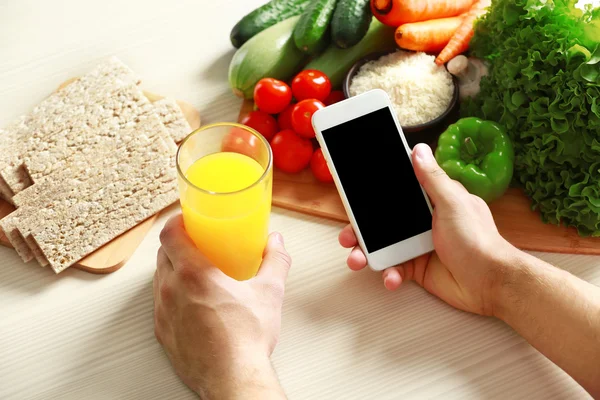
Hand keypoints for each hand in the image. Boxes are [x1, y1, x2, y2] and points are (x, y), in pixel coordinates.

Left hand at [153, 214, 290, 398]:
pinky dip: (173, 295)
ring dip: (173, 270)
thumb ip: (274, 261)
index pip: (169, 233)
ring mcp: (163, 313)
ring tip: (196, 273)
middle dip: (178, 244)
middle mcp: (171, 290)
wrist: (233, 379)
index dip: (176, 221)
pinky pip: (161, 304)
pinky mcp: (163, 333)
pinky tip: (193, 302)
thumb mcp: (269, 292)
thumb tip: (276, 244)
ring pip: (160, 279)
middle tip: (197, 244)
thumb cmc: (246, 340)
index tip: (187, 219)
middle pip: (163, 254)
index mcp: (193, 274)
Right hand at [339, 143, 517, 315]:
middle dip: (360, 230)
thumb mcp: (453, 203)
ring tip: (357, 260)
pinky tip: (391, 277)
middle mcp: (421, 222)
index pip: (396, 193)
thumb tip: (418, 149)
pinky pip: (394, 269)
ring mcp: (417, 246)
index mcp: (430, 201)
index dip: (373, 194)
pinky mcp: (417, 268)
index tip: (353, 195)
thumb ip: (432, 179)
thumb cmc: (478, 240)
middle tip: (347, 236)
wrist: (491, 282)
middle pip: (382, 222)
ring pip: (382, 247)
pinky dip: (389, 274)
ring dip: (366, 254)